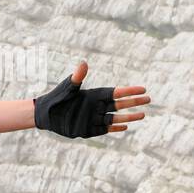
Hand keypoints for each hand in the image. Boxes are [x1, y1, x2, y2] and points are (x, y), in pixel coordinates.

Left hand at [33, 61, 149, 137]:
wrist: (45, 114)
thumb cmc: (57, 97)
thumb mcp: (68, 87)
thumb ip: (77, 78)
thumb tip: (83, 63)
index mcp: (94, 95)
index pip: (115, 92)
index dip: (129, 91)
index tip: (143, 89)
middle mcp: (97, 107)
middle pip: (119, 104)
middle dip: (134, 102)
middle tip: (149, 99)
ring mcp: (93, 118)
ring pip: (115, 118)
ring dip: (129, 117)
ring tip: (143, 115)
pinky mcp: (88, 129)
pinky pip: (104, 129)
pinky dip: (114, 128)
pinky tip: (125, 126)